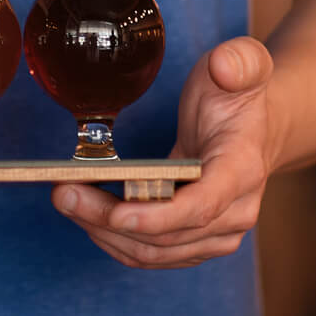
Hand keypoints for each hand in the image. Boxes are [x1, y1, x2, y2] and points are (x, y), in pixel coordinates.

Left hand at [51, 36, 277, 268]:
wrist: (252, 129)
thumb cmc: (237, 98)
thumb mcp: (242, 65)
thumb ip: (239, 61)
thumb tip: (225, 66)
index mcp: (243, 170)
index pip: (202, 206)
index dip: (159, 216)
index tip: (117, 214)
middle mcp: (235, 213)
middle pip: (166, 234)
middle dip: (108, 219)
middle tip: (63, 192)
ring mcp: (217, 235)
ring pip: (152, 251)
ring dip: (103, 231)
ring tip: (66, 199)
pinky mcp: (196, 245)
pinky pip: (150, 254)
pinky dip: (113, 238)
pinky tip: (86, 211)